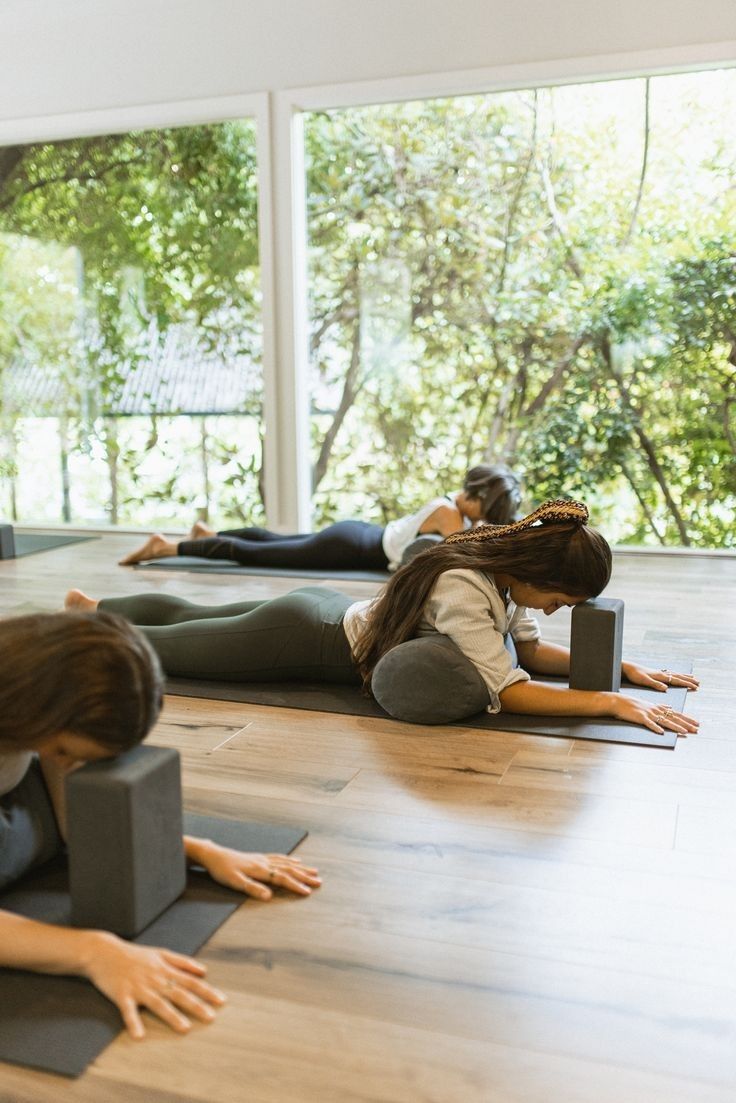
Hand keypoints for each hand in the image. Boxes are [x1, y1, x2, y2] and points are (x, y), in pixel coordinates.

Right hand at [83, 932, 225, 1038]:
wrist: (104, 952)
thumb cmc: (133, 954)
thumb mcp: (160, 953)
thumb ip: (182, 962)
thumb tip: (203, 970)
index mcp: (165, 969)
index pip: (190, 981)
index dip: (206, 991)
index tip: (221, 1001)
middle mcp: (155, 979)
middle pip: (179, 993)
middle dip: (196, 1005)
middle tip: (211, 1018)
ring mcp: (139, 987)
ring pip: (158, 1003)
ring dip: (172, 1016)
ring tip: (185, 1028)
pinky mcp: (122, 995)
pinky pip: (128, 1011)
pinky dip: (133, 1022)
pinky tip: (139, 1035)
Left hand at [195, 842, 321, 900]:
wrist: (213, 855)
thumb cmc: (222, 871)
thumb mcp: (234, 882)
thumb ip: (252, 888)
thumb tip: (269, 897)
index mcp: (260, 870)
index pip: (282, 878)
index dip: (296, 885)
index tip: (308, 892)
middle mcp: (264, 863)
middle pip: (289, 869)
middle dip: (305, 876)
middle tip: (320, 882)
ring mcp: (263, 859)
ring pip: (286, 863)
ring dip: (301, 868)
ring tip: (314, 871)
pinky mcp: (259, 858)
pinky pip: (279, 858)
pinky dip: (290, 859)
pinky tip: (296, 860)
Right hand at [611, 694, 699, 734]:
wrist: (619, 701)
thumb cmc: (633, 704)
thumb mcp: (649, 704)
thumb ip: (660, 706)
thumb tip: (670, 707)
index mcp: (658, 708)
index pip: (676, 713)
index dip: (687, 718)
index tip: (696, 723)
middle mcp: (656, 710)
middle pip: (674, 718)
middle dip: (686, 724)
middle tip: (697, 729)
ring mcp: (648, 714)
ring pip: (664, 721)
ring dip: (675, 727)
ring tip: (685, 732)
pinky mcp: (640, 718)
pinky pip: (649, 724)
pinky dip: (655, 728)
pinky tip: (661, 732)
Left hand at [622, 662, 699, 692]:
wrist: (626, 668)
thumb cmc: (634, 675)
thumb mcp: (644, 681)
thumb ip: (655, 684)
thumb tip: (666, 688)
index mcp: (660, 676)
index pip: (676, 680)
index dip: (686, 684)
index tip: (696, 686)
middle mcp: (661, 673)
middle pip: (678, 676)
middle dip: (688, 680)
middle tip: (699, 683)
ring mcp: (658, 673)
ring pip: (674, 674)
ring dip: (683, 677)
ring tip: (692, 678)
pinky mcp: (654, 673)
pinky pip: (668, 674)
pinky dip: (675, 675)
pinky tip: (675, 676)